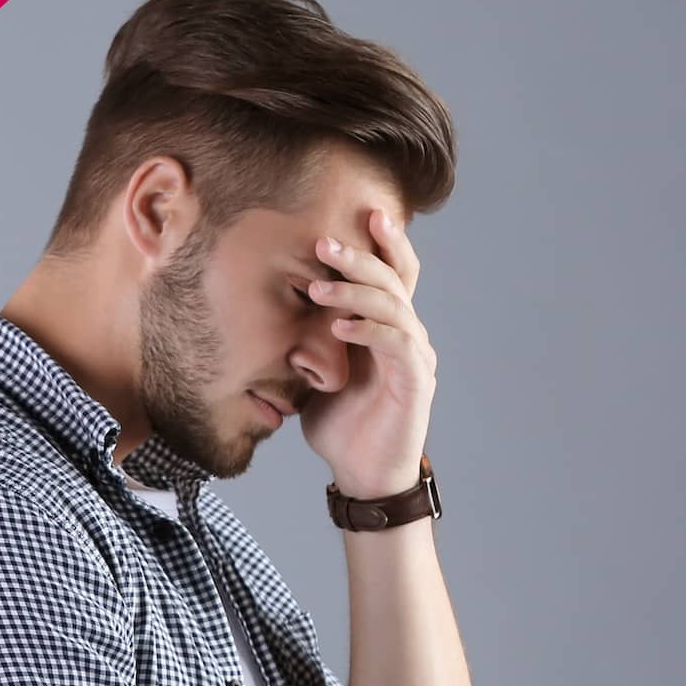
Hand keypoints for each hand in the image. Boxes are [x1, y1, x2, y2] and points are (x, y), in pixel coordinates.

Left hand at [296, 206, 435, 500]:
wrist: (363, 473)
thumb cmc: (341, 423)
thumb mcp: (316, 372)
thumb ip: (308, 340)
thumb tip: (269, 309)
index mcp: (385, 327)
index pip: (392, 274)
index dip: (383, 243)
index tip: (361, 212)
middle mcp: (406, 334)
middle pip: (393, 281)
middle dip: (360, 257)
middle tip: (325, 241)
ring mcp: (414, 356)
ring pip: (394, 307)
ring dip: (356, 292)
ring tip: (320, 286)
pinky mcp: (416, 382)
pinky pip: (396, 345)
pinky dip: (369, 330)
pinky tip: (340, 326)